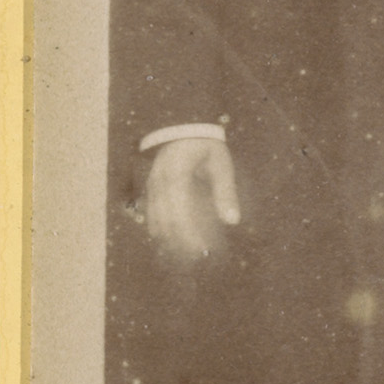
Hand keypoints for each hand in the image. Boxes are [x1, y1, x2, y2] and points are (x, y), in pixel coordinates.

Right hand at [143, 135, 239, 263]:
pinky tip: (166, 241)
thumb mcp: (221, 165)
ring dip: (168, 237)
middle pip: (165, 217)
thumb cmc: (206, 145)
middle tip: (196, 257)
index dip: (189, 232)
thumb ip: (226, 192)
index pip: (180, 210)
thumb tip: (233, 222)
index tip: (203, 248)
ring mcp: (152, 183)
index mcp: (177, 173)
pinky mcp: (150, 185)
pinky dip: (158, 227)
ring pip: (154, 216)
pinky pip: (150, 211)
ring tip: (182, 256)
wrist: (184, 125)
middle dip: (179, 240)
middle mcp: (160, 180)